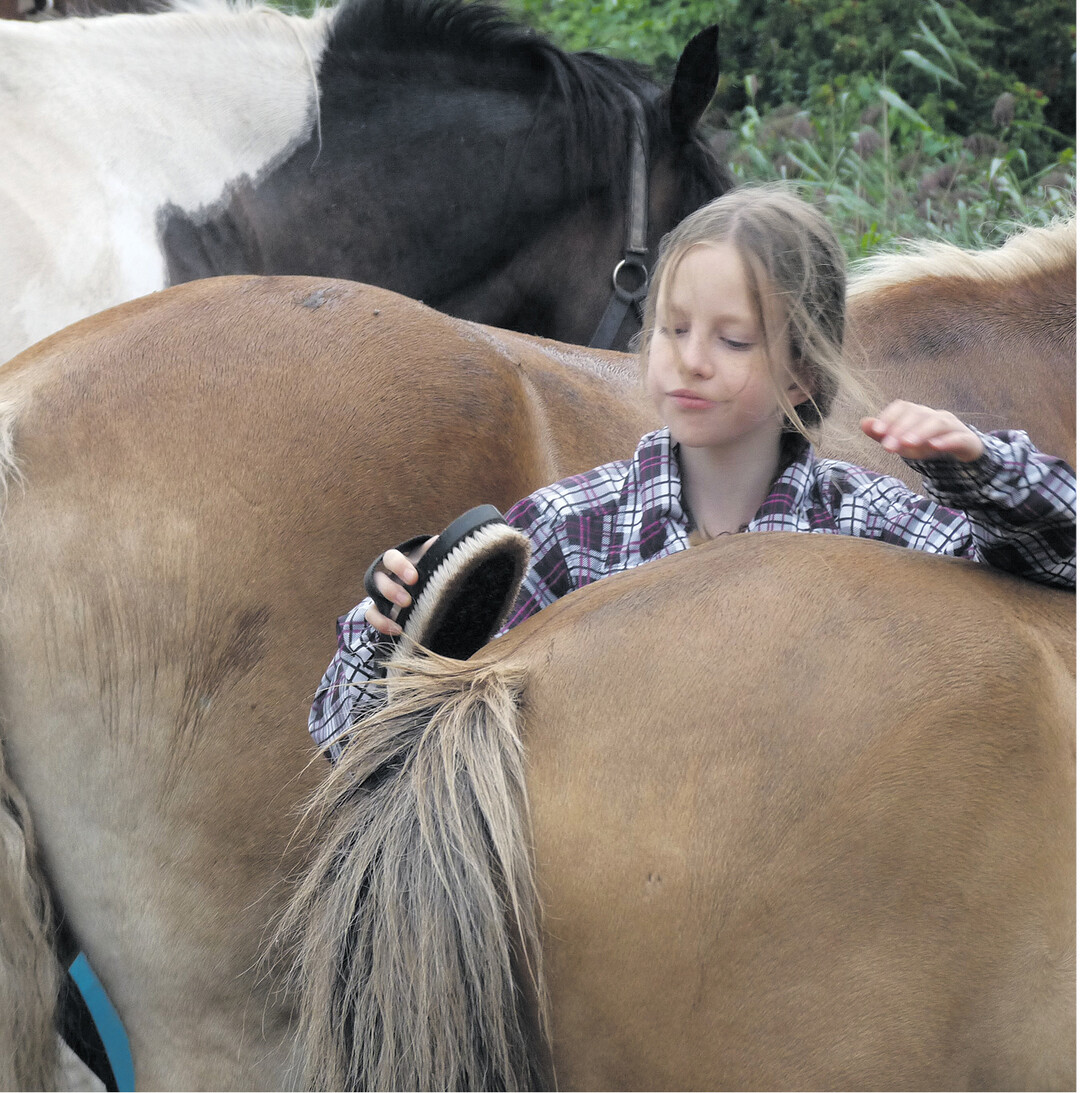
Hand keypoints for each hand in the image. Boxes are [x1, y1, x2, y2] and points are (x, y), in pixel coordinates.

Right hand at [365, 536, 437, 634]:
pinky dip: (381, 623)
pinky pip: (372, 615)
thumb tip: (443, 541)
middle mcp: (390, 576)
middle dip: (390, 590)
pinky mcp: (382, 611)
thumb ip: (439, 552)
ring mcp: (383, 594)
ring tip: (401, 617)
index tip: (413, 578)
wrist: (438, 594)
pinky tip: (398, 630)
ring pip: (372, 596)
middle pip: (378, 578)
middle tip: (406, 601)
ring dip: (384, 607)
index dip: (398, 567)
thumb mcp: (438, 562)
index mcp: (402, 562)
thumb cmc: (437, 573)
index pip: (391, 558)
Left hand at [860, 400, 983, 462]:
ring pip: (938, 423)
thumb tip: (863, 422)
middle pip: (918, 415)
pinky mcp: (967, 440)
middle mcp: (935, 416)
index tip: (878, 431)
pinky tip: (935, 446)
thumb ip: (882, 434)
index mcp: (918, 414)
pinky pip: (959, 437)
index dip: (890, 417)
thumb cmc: (926, 444)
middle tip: (888, 446)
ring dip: (921, 432)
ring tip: (907, 444)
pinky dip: (947, 440)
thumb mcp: (901, 442)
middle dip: (901, 429)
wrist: (960, 452)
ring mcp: (953, 426)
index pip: (903, 407)